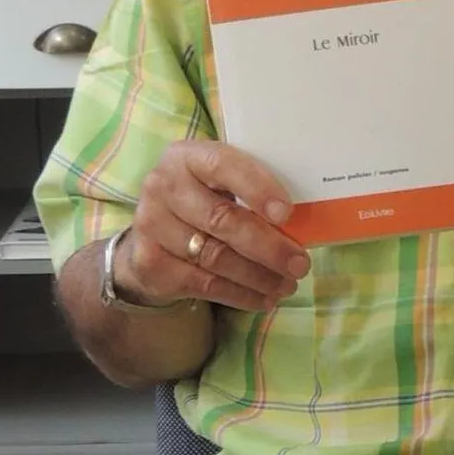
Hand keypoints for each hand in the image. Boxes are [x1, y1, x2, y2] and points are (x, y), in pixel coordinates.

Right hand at [116, 139, 309, 311]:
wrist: (153, 230)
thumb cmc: (203, 196)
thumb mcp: (220, 180)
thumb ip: (249, 188)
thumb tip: (303, 216)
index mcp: (187, 156)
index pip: (223, 165)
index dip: (256, 187)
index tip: (287, 213)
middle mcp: (163, 186)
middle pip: (222, 219)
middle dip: (268, 246)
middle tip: (300, 264)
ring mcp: (151, 225)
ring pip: (215, 257)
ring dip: (258, 276)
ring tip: (288, 285)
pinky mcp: (149, 262)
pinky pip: (202, 284)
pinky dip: (239, 294)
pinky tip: (264, 298)